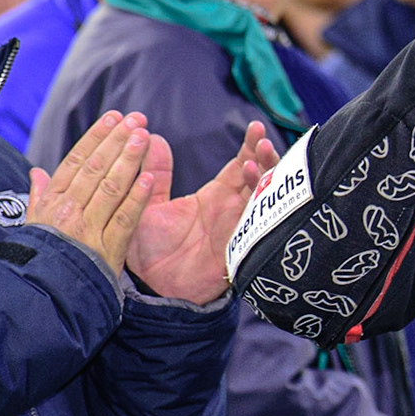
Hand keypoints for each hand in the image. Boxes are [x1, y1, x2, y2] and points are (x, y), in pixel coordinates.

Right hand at [27, 111, 154, 273]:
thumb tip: (36, 172)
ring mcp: (88, 229)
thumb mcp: (33, 227)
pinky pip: (124, 219)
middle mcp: (68, 211)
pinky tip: (149, 178)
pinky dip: (136, 198)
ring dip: (128, 160)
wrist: (42, 297)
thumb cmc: (39, 259)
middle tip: (136, 119)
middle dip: (116, 141)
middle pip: (95, 169)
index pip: (76, 162)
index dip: (96, 138)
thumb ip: (39, 197)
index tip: (113, 118)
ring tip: (143, 136)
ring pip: (110, 188)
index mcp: (52, 203)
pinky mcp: (107, 250)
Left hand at [124, 121, 278, 303]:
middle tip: (262, 137)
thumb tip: (154, 138)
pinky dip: (259, 204)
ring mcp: (239, 227)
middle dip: (265, 156)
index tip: (255, 126)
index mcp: (215, 197)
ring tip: (258, 156)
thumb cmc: (150, 251)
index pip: (239, 165)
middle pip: (260, 177)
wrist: (151, 289)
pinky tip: (254, 185)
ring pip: (264, 198)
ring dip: (266, 177)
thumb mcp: (148, 205)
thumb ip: (154, 174)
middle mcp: (232, 209)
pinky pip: (257, 222)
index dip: (250, 146)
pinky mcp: (239, 245)